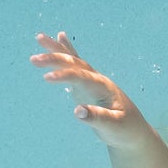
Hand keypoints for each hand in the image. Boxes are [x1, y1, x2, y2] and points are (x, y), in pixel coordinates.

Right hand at [30, 32, 142, 146]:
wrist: (133, 131)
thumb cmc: (125, 129)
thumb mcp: (113, 127)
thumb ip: (97, 118)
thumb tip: (77, 111)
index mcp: (103, 87)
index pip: (80, 77)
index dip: (64, 76)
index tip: (47, 78)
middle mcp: (96, 79)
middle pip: (74, 64)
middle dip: (55, 59)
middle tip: (34, 59)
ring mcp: (91, 81)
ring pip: (73, 61)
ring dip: (56, 50)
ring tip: (40, 37)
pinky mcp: (86, 86)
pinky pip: (74, 66)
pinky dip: (67, 52)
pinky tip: (60, 37)